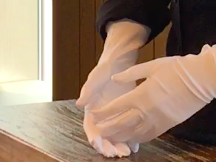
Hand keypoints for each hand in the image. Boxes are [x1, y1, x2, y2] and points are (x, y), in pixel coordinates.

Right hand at [76, 20, 148, 156]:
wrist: (120, 63)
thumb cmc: (105, 69)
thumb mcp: (96, 77)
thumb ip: (88, 90)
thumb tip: (79, 104)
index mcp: (91, 110)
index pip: (90, 129)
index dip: (94, 139)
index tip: (99, 146)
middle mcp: (102, 117)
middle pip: (103, 137)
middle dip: (109, 147)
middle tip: (117, 153)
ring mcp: (114, 117)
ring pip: (115, 136)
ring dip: (119, 146)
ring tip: (127, 152)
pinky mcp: (126, 115)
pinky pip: (127, 130)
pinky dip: (130, 139)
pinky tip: (136, 145)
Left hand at [89, 39, 215, 145]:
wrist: (203, 78)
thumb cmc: (179, 67)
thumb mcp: (153, 65)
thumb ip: (131, 74)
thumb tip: (115, 78)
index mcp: (142, 94)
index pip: (116, 107)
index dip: (104, 112)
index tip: (94, 114)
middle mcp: (148, 110)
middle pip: (122, 124)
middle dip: (108, 128)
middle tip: (98, 131)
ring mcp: (159, 119)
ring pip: (134, 133)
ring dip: (121, 136)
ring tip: (111, 137)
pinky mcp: (169, 124)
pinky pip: (150, 135)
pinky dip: (139, 138)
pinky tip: (132, 139)